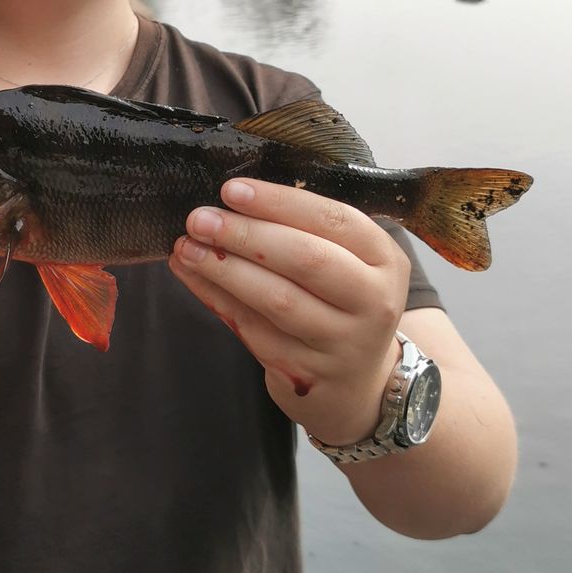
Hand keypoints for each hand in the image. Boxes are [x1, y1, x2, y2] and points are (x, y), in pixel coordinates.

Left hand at [170, 177, 407, 441]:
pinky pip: (255, 331)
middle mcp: (373, 301)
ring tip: (187, 248)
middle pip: (305, 259)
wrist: (355, 381)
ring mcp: (341, 342)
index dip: (279, 203)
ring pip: (277, 300)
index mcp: (384, 259)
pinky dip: (219, 301)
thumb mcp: (348, 262)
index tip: (232, 190)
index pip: (333, 219)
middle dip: (245, 235)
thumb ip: (304, 231)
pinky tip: (194, 279)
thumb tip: (234, 201)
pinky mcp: (307, 373)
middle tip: (199, 219)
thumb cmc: (341, 302)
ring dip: (225, 270)